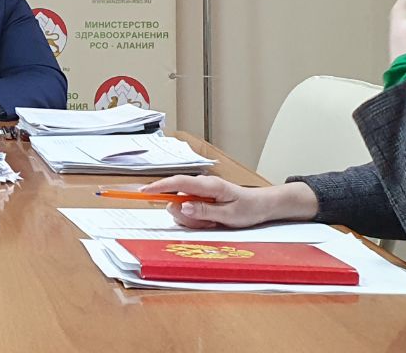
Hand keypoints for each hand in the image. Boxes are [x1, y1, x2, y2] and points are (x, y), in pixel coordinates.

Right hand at [139, 176, 318, 228]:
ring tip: (214, 221)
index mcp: (208, 185)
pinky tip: (212, 220)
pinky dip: (198, 220)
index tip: (143, 192)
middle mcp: (201, 186)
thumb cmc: (248, 208)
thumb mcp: (228, 214)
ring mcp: (200, 192)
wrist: (262, 206)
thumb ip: (204, 210)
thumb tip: (182, 206)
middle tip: (207, 223)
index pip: (177, 183)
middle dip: (185, 215)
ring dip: (194, 219)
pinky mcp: (201, 199)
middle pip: (177, 199)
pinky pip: (190, 211)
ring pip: (182, 207)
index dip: (158, 186)